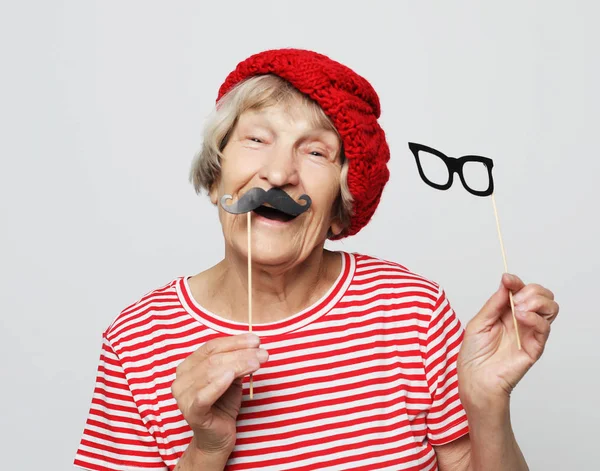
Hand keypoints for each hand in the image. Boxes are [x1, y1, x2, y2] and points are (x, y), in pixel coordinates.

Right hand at [171, 333, 267, 459]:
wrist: (218, 438)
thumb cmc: (224, 404)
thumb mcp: (232, 378)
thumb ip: (236, 362)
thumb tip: (254, 346)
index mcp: (188, 366)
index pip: (212, 347)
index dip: (235, 341)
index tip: (256, 340)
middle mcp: (181, 379)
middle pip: (213, 359)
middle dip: (241, 354)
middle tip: (263, 353)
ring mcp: (183, 396)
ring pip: (212, 373)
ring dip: (238, 365)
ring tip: (258, 363)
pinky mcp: (191, 412)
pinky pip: (204, 396)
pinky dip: (218, 384)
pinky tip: (232, 376)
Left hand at [457, 274, 558, 410]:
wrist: (475, 378)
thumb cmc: (474, 354)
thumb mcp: (479, 321)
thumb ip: (494, 303)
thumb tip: (506, 281)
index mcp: (507, 312)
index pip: (522, 290)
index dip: (516, 282)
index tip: (508, 279)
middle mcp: (521, 320)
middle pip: (542, 295)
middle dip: (530, 290)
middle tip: (514, 299)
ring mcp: (530, 333)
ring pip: (551, 308)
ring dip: (536, 301)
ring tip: (518, 308)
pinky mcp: (535, 346)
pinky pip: (545, 327)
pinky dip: (535, 317)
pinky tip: (520, 316)